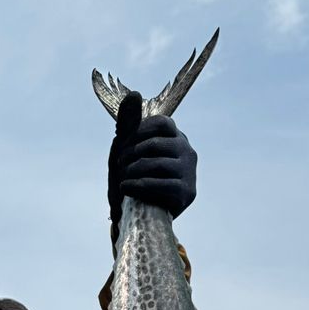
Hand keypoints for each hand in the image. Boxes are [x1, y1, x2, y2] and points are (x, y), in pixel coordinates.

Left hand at [108, 91, 197, 232]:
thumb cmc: (133, 177)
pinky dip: (138, 186)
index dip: (137, 132)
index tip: (122, 145)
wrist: (139, 215)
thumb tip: (134, 94)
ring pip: (156, 164)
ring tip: (122, 179)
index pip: (160, 123)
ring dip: (132, 171)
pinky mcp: (187, 192)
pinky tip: (126, 188)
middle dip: (130, 154)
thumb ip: (129, 123)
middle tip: (119, 165)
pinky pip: (160, 185)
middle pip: (155, 143)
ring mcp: (189, 172)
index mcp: (175, 137)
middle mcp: (187, 151)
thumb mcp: (127, 149)